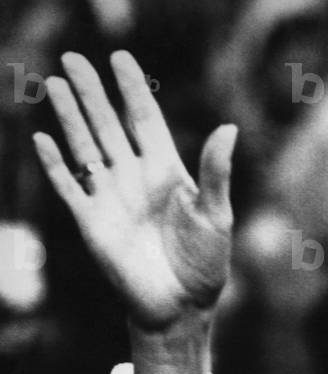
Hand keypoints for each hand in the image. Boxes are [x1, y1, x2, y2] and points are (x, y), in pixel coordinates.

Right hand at [33, 51, 236, 329]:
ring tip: (54, 83)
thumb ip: (216, 172)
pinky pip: (70, 187)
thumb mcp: (217, 216)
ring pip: (86, 148)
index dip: (132, 90)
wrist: (181, 307)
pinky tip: (43, 139)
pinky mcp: (93, 224)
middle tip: (74, 58)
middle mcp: (135, 179)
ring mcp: (112, 199)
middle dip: (91, 92)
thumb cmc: (205, 265)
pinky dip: (56, 165)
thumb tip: (229, 128)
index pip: (144, 120)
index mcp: (167, 172)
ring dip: (70, 118)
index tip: (120, 59)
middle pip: (108, 125)